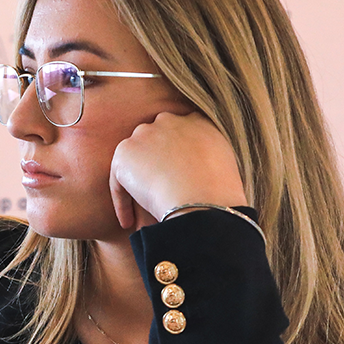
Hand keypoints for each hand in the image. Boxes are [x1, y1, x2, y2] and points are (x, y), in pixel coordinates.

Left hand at [109, 112, 248, 230]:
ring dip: (136, 185)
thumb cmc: (220, 193)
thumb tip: (197, 175)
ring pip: (135, 160)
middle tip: (155, 194)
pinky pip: (118, 179)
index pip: (181, 134)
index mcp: (198, 122)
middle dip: (153, 165)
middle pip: (155, 141)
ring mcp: (146, 133)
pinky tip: (128, 222)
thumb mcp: (225, 167)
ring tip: (139, 214)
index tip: (176, 181)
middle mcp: (170, 121)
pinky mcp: (125, 152)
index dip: (174, 159)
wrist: (202, 198)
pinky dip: (122, 202)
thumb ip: (209, 160)